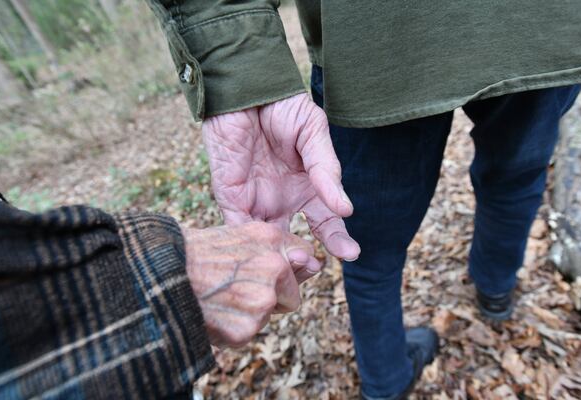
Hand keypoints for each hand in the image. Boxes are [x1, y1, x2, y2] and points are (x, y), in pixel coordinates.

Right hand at [182, 222, 320, 347]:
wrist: (156, 275)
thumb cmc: (192, 253)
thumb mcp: (236, 235)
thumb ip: (275, 248)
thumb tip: (313, 264)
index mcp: (271, 238)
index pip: (304, 256)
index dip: (289, 268)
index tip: (272, 273)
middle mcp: (273, 267)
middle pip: (292, 294)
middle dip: (272, 296)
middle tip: (235, 287)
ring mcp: (261, 300)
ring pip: (268, 315)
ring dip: (250, 313)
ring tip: (219, 298)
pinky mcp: (247, 329)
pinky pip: (250, 333)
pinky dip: (233, 329)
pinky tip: (213, 313)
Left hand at [202, 93, 359, 260]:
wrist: (247, 89)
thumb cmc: (283, 107)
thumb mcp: (314, 135)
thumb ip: (326, 170)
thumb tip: (346, 209)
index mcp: (306, 189)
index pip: (325, 225)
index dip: (337, 241)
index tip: (350, 253)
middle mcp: (281, 201)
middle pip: (294, 243)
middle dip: (305, 261)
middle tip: (314, 266)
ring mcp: (255, 201)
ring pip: (266, 243)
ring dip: (279, 258)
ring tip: (296, 262)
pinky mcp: (230, 196)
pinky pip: (238, 228)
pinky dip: (251, 243)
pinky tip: (268, 249)